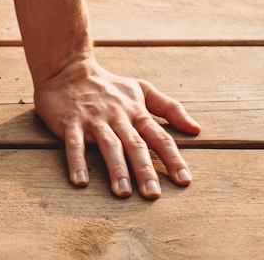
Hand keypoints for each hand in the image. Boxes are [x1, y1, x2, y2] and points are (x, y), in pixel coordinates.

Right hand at [33, 56, 200, 198]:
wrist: (66, 68)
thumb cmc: (109, 84)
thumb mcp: (141, 89)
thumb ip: (169, 108)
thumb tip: (197, 128)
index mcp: (135, 111)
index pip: (158, 136)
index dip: (172, 158)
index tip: (184, 181)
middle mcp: (116, 116)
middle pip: (134, 143)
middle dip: (144, 169)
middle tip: (153, 195)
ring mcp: (93, 119)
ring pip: (107, 144)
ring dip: (116, 167)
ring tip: (123, 192)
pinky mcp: (70, 122)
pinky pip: (74, 143)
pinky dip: (77, 161)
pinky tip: (80, 181)